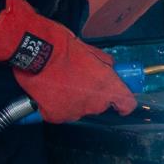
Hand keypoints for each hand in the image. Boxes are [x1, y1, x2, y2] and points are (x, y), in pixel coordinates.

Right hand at [0, 0, 137, 121]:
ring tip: (61, 85)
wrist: (37, 52)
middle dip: (92, 96)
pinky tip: (49, 92)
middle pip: (99, 106)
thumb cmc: (66, 47)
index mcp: (107, 86)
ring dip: (73, 101)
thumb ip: (105, 65)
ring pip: (78, 110)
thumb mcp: (93, 52)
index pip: (126, 104)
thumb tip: (109, 70)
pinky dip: (54, 106)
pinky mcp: (55, 116)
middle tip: (79, 82)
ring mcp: (74, 112)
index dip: (123, 104)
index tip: (119, 103)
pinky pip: (59, 113)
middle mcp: (94, 103)